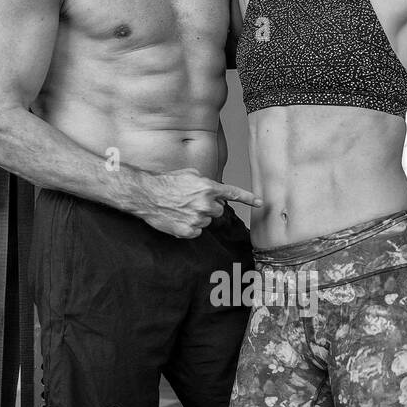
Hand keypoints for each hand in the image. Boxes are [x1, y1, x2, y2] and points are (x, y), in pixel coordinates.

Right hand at [136, 168, 262, 238]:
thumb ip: (206, 182)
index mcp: (208, 187)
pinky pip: (196, 231)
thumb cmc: (165, 182)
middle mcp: (206, 204)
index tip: (260, 202)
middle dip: (209, 207)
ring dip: (198, 217)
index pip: (233, 194)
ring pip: (207, 221)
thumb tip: (215, 192)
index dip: (248, 198)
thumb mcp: (189, 174)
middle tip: (191, 202)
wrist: (146, 195)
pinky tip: (177, 218)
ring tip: (180, 209)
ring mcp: (198, 219)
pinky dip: (189, 227)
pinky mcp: (189, 231)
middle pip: (218, 210)